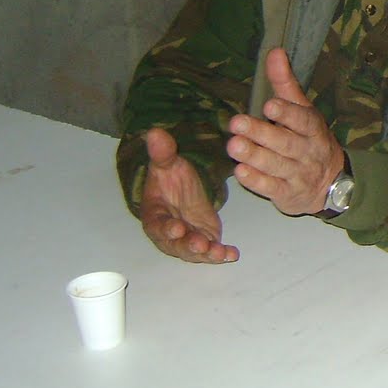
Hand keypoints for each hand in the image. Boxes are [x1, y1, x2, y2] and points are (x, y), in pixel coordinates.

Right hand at [140, 128, 239, 262]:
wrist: (181, 190)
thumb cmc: (170, 180)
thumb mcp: (168, 165)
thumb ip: (162, 153)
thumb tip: (155, 133)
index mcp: (156, 215)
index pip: (158, 224)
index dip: (165, 228)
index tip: (176, 228)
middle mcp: (169, 233)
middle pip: (176, 244)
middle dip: (188, 246)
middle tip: (200, 244)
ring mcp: (187, 240)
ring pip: (194, 251)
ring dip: (206, 253)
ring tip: (219, 252)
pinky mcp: (205, 241)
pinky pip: (211, 251)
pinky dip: (221, 254)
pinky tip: (232, 254)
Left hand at [228, 48, 345, 216]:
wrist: (331, 184)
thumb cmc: (310, 140)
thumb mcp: (303, 110)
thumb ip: (285, 84)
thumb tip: (274, 51)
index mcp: (313, 129)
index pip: (303, 120)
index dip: (287, 113)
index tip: (268, 105)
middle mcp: (308, 152)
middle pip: (286, 143)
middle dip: (261, 134)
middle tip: (236, 123)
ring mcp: (298, 175)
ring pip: (277, 166)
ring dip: (255, 156)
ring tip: (233, 145)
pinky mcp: (287, 194)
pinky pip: (271, 188)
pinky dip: (256, 181)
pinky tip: (240, 171)